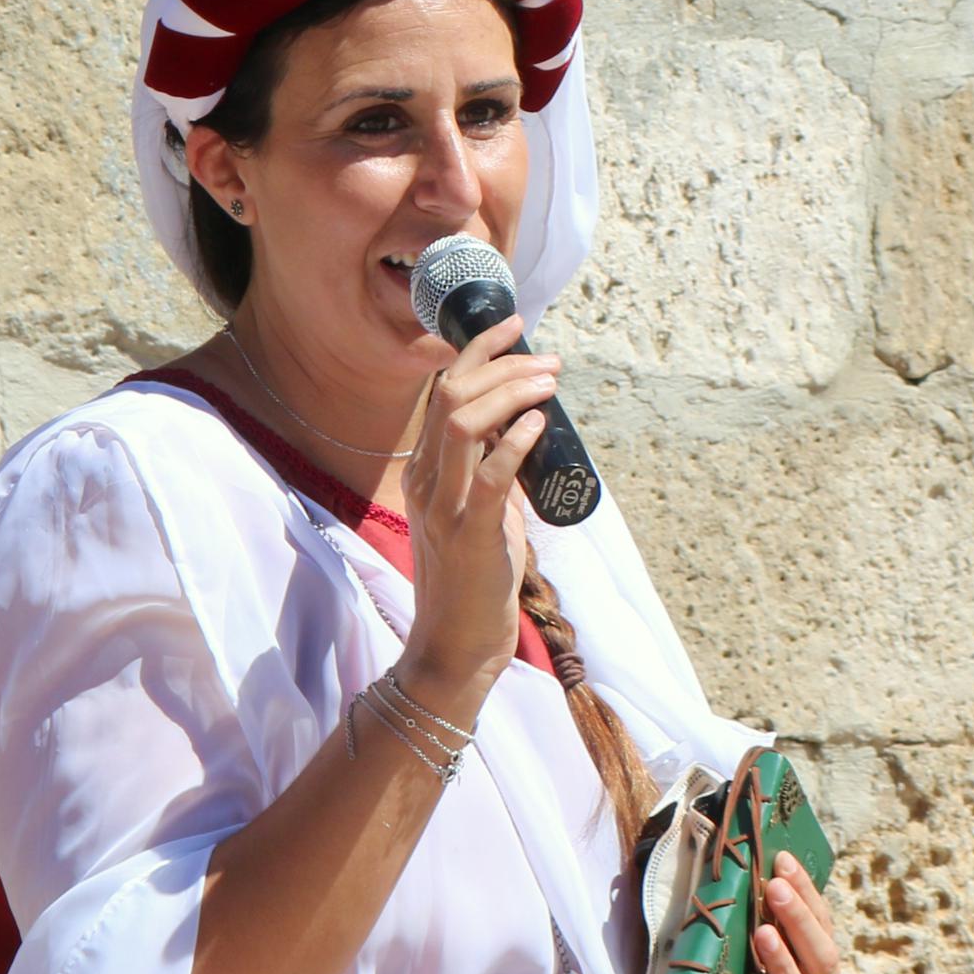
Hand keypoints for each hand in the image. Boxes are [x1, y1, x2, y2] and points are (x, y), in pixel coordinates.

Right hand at [399, 310, 554, 707]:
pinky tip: (539, 423)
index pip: (443, 392)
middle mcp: (425, 480)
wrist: (455, 646)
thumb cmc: (475, 579)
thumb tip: (526, 428)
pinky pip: (490, 477)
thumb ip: (494, 471)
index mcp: (423, 471)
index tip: (514, 327)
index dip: (478, 351)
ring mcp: (444, 506)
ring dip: (512, 393)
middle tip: (549, 360)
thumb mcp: (480, 511)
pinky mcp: (470, 534)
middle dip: (502, 365)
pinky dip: (516, 442)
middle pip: (452, 396)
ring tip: (550, 382)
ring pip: (464, 424)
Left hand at [745, 853, 842, 973]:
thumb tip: (746, 858)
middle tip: (775, 889)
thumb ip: (750, 914)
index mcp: (817, 973)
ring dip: (784, 966)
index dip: (807, 894)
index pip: (823, 928)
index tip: (783, 861)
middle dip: (799, 922)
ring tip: (763, 936)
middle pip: (822, 962)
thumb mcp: (736, 944)